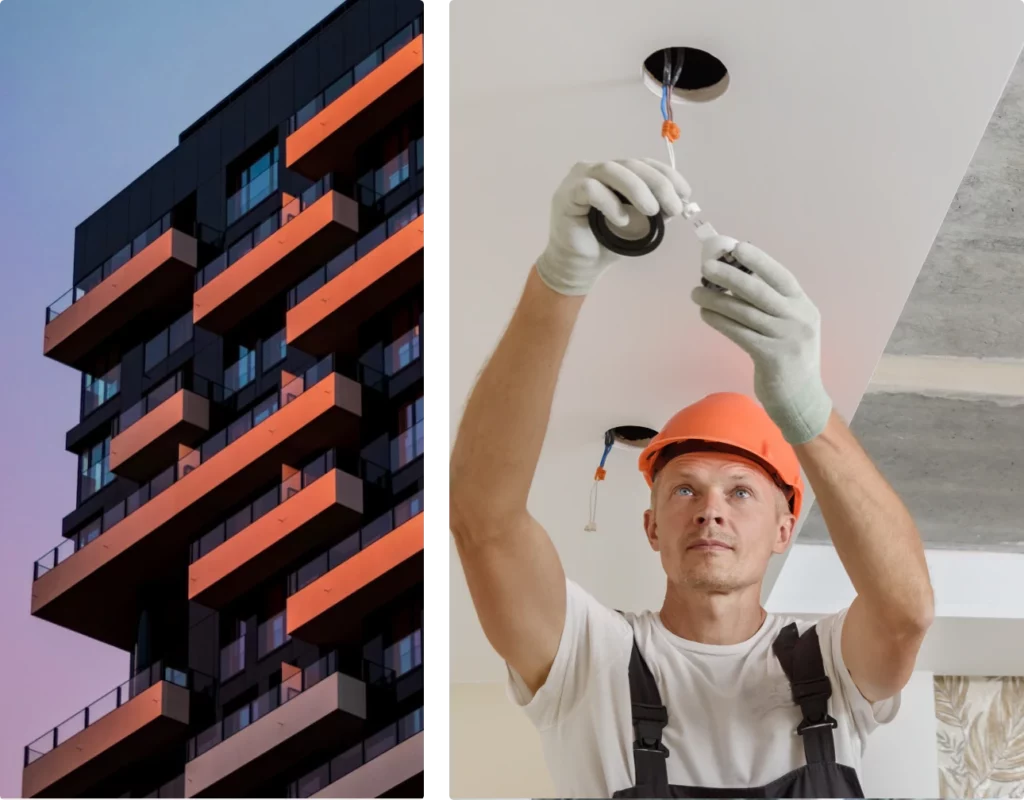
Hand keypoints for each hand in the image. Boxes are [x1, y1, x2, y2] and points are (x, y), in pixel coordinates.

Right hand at [535, 159, 691, 295]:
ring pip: (611, 171)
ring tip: (652, 211)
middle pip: (631, 165)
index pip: (643, 164)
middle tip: (674, 207)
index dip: (666, 174)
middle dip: (658, 184)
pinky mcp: (567, 195)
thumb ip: (655, 209)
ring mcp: (578, 179)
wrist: (579, 266)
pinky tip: (622, 220)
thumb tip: (677, 201)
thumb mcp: (639, 224)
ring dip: (637, 189)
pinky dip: (611, 204)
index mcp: (614, 172)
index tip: (685, 193)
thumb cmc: (606, 243)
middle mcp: (595, 169)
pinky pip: (591, 189)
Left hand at [691, 237, 832, 443]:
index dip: (758, 260)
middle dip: (730, 276)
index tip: (736, 247)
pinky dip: (719, 321)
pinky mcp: (772, 356)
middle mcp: (798, 319)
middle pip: (759, 291)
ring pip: (744, 312)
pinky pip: (739, 333)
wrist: (802, 401)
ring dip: (716, 300)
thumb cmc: (790, 361)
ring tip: (696, 293)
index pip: (781, 276)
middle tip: (706, 268)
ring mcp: (786, 338)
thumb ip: (773, 307)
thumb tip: (735, 280)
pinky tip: (705, 314)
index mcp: (804, 307)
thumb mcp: (791, 328)